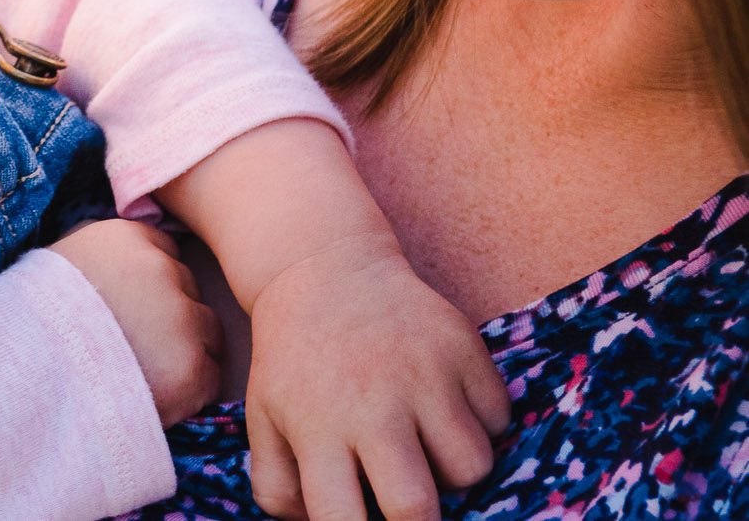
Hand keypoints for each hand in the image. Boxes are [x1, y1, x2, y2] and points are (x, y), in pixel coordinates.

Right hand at [52, 218, 222, 425]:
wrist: (26, 370)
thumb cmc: (33, 315)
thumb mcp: (60, 257)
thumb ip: (99, 246)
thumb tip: (122, 248)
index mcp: (129, 238)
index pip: (165, 251)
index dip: (150, 281)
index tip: (130, 303)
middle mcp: (162, 270)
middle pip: (188, 289)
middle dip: (170, 313)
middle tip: (135, 339)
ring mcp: (182, 320)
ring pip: (207, 332)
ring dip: (185, 348)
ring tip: (144, 369)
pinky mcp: (193, 370)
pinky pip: (209, 377)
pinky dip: (189, 388)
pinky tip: (154, 392)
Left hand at [242, 232, 509, 520]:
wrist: (326, 270)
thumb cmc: (296, 359)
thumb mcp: (264, 417)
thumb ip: (279, 486)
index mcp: (315, 427)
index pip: (343, 519)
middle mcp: (372, 405)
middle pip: (417, 507)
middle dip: (420, 520)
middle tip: (411, 499)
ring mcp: (424, 374)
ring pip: (473, 466)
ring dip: (454, 467)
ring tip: (425, 441)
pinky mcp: (464, 348)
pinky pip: (500, 419)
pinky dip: (483, 421)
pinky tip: (446, 400)